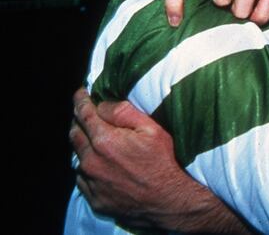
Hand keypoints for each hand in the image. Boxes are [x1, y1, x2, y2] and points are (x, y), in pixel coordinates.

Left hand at [70, 88, 182, 227]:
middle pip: (74, 133)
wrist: (168, 201)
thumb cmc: (164, 162)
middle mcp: (91, 161)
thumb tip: (102, 104)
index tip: (80, 92)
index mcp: (104, 140)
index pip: (83, 114)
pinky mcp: (93, 198)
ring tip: (93, 140)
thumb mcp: (152, 129)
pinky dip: (87, 167)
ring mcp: (90, 181)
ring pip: (76, 156)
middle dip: (78, 120)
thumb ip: (124, 112)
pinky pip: (82, 178)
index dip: (80, 100)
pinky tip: (99, 165)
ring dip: (82, 145)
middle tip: (85, 114)